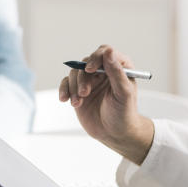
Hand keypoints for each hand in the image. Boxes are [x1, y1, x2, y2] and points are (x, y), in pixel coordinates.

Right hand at [59, 44, 153, 163]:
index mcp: (119, 68)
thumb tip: (109, 52)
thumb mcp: (124, 94)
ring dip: (74, 87)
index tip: (90, 70)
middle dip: (83, 77)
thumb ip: (117, 73)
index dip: (96, 57)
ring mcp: (90, 80)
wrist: (114, 134)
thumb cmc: (124, 114)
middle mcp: (104, 71)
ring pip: (75, 72)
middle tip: (85, 93)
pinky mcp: (78, 90)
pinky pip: (66, 83)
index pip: (105, 52)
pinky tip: (65, 100)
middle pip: (87, 62)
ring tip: (78, 103)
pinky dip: (64, 90)